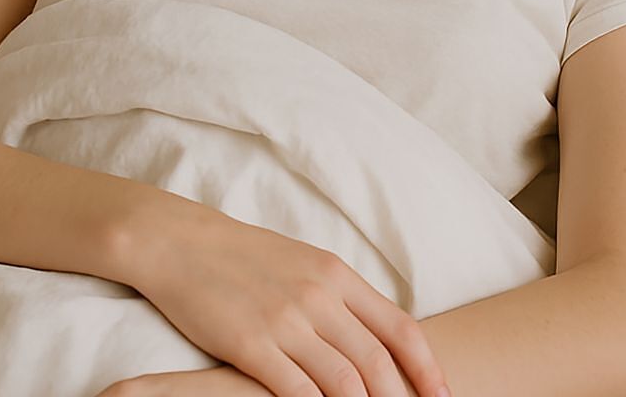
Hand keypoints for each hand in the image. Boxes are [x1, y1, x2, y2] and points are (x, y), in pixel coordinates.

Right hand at [115, 199, 446, 396]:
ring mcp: (285, 321)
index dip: (426, 367)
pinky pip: (296, 393)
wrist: (182, 243)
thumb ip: (339, 297)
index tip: (442, 396)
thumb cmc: (243, 256)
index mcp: (335, 274)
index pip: (399, 326)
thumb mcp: (302, 263)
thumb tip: (375, 334)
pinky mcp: (250, 345)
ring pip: (344, 383)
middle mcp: (319, 296)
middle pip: (377, 363)